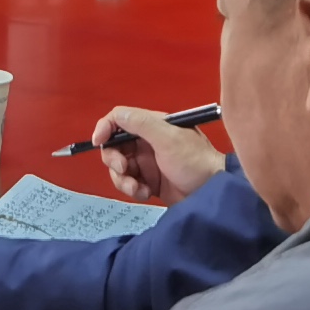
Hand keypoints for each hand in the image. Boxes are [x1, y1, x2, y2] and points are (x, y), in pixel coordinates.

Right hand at [96, 104, 223, 203]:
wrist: (211, 194)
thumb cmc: (194, 161)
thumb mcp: (168, 138)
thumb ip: (141, 124)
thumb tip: (116, 114)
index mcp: (152, 125)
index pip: (120, 119)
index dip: (105, 128)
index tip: (98, 142)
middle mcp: (147, 142)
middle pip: (114, 146)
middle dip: (114, 160)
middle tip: (123, 170)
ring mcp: (147, 163)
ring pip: (119, 168)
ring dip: (123, 179)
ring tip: (137, 188)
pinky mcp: (149, 181)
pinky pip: (129, 183)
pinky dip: (132, 189)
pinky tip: (146, 194)